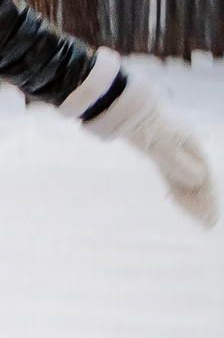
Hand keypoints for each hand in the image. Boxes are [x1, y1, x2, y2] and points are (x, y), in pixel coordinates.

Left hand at [121, 109, 215, 227]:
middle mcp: (187, 149)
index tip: (210, 216)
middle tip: (208, 223)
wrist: (127, 114)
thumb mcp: (163, 149)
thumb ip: (179, 165)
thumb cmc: (146, 129)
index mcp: (192, 146)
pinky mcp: (160, 154)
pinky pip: (172, 176)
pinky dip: (178, 189)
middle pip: (198, 179)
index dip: (207, 197)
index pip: (204, 177)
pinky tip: (178, 199)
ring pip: (185, 179)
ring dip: (191, 198)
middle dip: (203, 201)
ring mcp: (174, 152)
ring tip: (199, 217)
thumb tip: (198, 181)